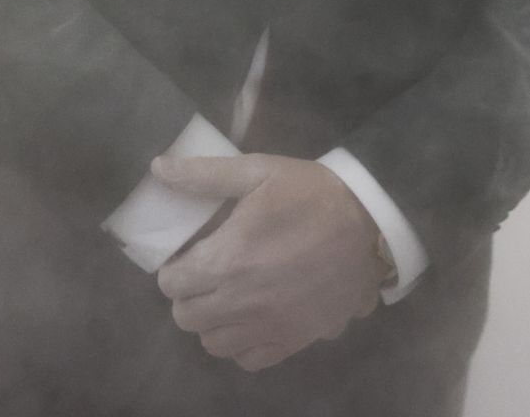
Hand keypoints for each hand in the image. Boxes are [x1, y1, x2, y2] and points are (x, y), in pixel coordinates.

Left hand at [152, 153, 384, 370]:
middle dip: (188, 295)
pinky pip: (249, 360)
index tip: (190, 255)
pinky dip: (243, 344)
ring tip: (228, 297)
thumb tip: (159, 169)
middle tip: (206, 274)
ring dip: (212, 322)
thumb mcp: (258, 172)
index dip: (174, 267)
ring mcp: (268, 326)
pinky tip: (253, 319)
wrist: (370, 223)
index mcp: (226, 259)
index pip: (171, 283)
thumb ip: (205, 175)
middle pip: (186, 317)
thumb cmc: (311, 194)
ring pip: (214, 344)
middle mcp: (241, 302)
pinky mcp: (294, 339)